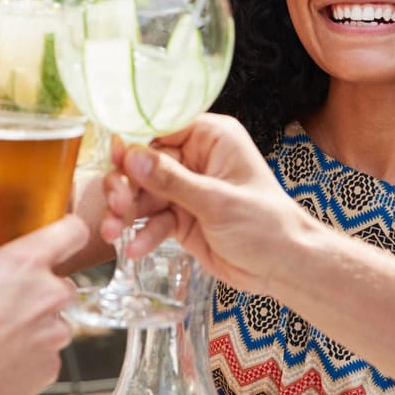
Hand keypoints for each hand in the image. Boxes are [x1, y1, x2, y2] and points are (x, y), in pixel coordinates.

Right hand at [0, 215, 87, 394]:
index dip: (68, 233)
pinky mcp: (51, 368)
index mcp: (24, 262)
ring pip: (55, 324)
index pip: (72, 231)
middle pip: (63, 285)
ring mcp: (54, 334)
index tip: (62, 239)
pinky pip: (47, 357)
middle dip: (41, 294)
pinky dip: (30, 359)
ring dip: (35, 329)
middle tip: (8, 305)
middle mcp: (48, 295)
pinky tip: (0, 363)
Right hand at [99, 115, 314, 294]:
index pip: (162, 127)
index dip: (134, 141)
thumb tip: (132, 156)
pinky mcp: (180, 218)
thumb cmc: (266, 225)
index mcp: (211, 138)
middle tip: (117, 205)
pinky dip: (142, 233)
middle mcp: (195, 159)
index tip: (114, 158)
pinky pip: (152, 220)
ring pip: (142, 193)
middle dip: (125, 184)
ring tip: (112, 231)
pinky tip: (135, 249)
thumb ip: (171, 180)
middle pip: (143, 163)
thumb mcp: (216, 201)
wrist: (283, 267)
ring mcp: (185, 190)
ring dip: (125, 212)